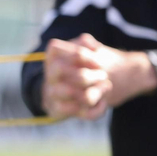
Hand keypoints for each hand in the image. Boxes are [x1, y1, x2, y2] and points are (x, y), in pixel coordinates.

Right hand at [41, 34, 156, 119]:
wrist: (76, 86)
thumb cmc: (80, 64)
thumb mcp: (81, 48)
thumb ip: (86, 42)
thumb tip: (92, 47)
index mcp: (54, 58)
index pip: (74, 55)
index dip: (89, 57)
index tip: (97, 59)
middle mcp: (51, 77)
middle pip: (81, 77)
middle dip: (98, 76)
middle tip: (103, 74)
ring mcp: (55, 96)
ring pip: (84, 97)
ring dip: (101, 91)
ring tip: (105, 87)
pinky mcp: (62, 111)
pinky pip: (85, 113)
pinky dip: (100, 108)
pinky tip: (102, 102)